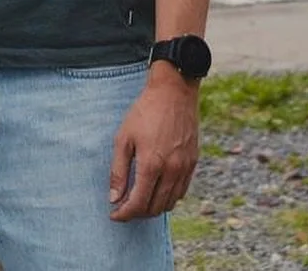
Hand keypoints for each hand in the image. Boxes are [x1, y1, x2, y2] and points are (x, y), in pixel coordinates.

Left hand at [108, 69, 199, 220]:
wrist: (173, 91)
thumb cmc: (145, 111)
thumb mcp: (124, 137)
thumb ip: (118, 171)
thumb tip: (114, 198)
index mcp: (152, 165)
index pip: (138, 204)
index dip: (124, 214)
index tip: (114, 215)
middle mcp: (171, 171)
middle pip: (155, 208)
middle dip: (137, 213)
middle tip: (124, 208)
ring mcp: (185, 168)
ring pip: (170, 203)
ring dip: (153, 208)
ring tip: (139, 201)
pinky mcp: (193, 163)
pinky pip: (181, 192)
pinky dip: (168, 198)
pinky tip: (157, 190)